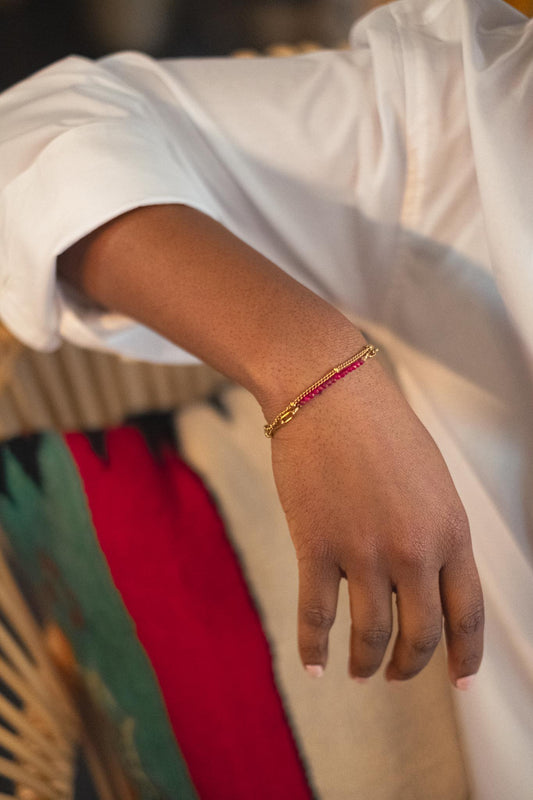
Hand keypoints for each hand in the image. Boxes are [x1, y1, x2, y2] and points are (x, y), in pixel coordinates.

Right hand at [265, 356, 483, 685]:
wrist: (328, 391)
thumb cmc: (380, 427)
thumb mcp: (431, 481)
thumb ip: (435, 533)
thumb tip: (419, 583)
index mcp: (450, 529)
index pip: (468, 612)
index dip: (465, 655)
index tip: (459, 681)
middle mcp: (414, 548)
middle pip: (422, 634)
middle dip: (411, 665)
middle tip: (398, 676)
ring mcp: (364, 551)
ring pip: (371, 633)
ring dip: (367, 663)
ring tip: (359, 673)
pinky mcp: (316, 546)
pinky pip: (317, 616)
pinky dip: (315, 649)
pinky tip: (315, 667)